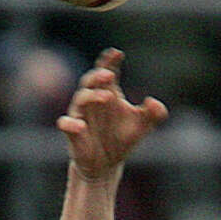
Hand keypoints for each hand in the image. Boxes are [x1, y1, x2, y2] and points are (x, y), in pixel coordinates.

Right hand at [56, 48, 166, 180]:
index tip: (117, 53)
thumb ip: (154, 114)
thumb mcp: (143, 127)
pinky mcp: (73, 133)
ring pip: (80, 98)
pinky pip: (66, 124)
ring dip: (92, 96)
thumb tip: (154, 103)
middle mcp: (92, 100)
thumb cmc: (122, 140)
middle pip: (91, 80)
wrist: (106, 165)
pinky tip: (80, 126)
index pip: (108, 70)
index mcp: (109, 92)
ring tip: (106, 97)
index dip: (110, 61)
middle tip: (109, 74)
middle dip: (98, 75)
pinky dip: (71, 124)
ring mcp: (81, 114)